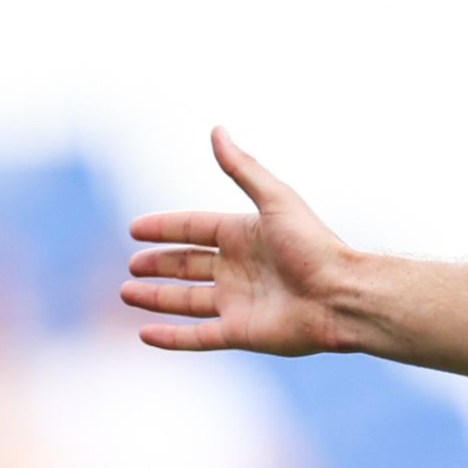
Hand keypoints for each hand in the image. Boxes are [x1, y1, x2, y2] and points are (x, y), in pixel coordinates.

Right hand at [123, 127, 352, 355]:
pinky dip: (170, 337)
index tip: (133, 229)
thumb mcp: (276, 200)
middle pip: (189, 265)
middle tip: (131, 264)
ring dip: (156, 297)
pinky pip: (197, 337)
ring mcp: (239, 302)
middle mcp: (241, 268)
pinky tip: (144, 334)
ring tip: (126, 292)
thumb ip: (243, 169)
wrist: (341, 295)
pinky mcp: (241, 332)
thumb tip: (218, 130)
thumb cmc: (314, 245)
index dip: (166, 228)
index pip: (196, 228)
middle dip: (160, 264)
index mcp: (246, 235)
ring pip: (187, 301)